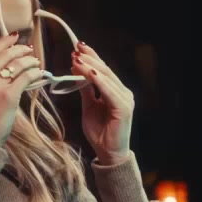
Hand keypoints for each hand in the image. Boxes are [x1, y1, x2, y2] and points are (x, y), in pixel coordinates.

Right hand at [0, 33, 45, 146]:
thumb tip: (3, 66)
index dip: (7, 42)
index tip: (16, 39)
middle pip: (7, 54)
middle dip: (22, 50)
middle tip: (30, 51)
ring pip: (19, 64)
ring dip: (31, 61)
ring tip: (36, 64)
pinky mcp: (9, 95)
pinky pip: (27, 77)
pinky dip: (35, 74)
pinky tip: (40, 75)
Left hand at [71, 42, 133, 164]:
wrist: (108, 153)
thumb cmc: (100, 133)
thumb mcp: (89, 107)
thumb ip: (86, 90)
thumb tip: (77, 71)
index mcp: (116, 92)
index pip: (104, 71)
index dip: (92, 58)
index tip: (77, 48)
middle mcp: (124, 92)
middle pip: (105, 71)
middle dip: (90, 58)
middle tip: (76, 49)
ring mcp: (125, 99)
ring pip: (106, 78)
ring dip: (90, 67)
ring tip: (77, 58)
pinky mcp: (124, 107)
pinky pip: (108, 90)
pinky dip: (98, 81)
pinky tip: (88, 73)